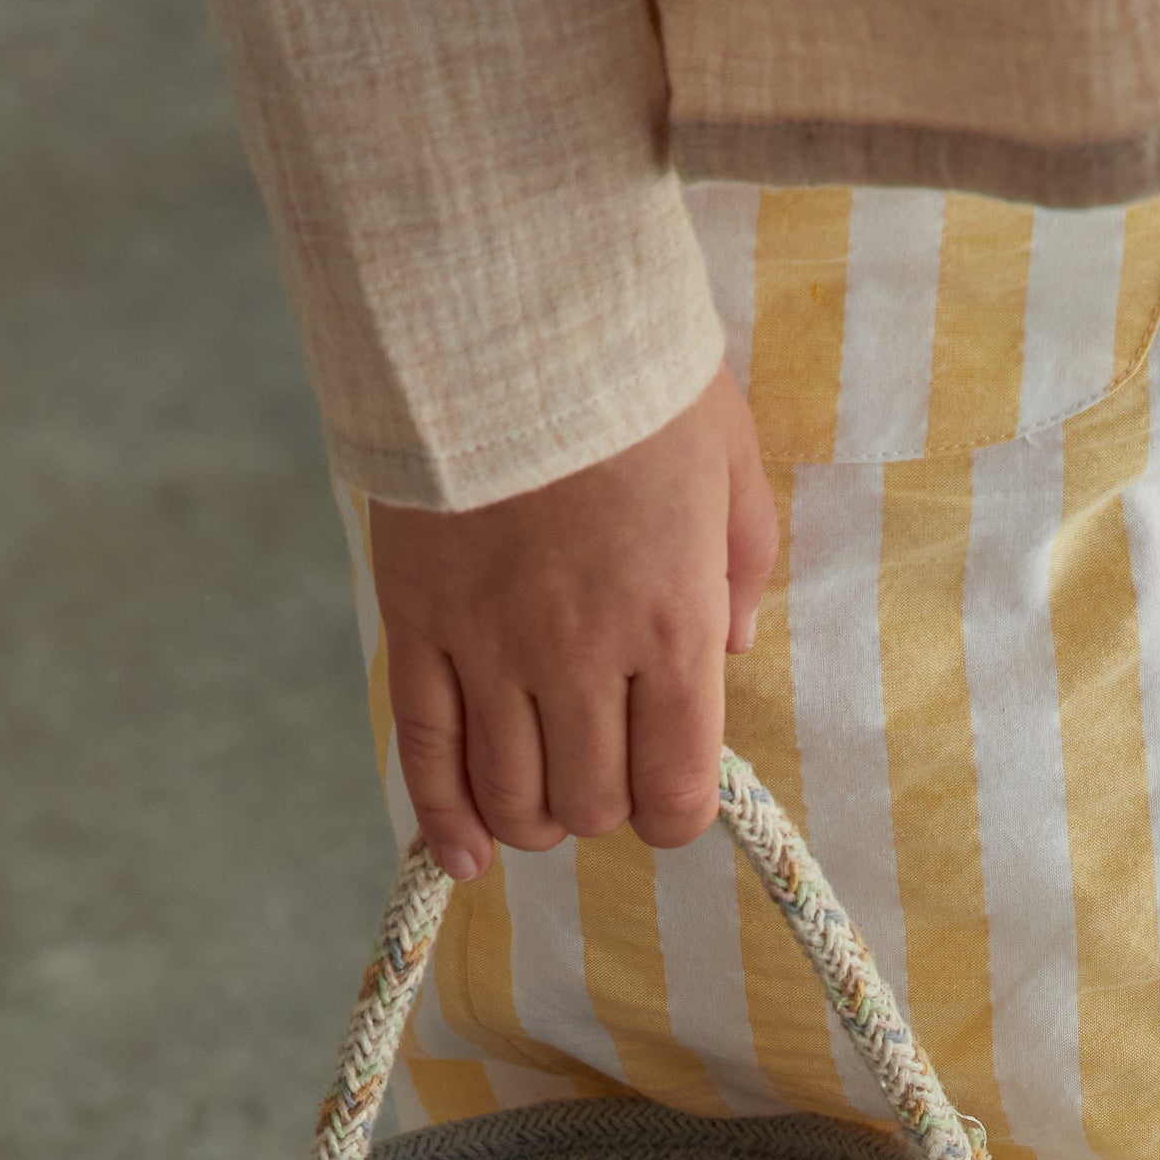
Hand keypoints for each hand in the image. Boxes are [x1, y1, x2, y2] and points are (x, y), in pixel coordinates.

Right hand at [369, 365, 777, 880]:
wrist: (504, 302)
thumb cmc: (631, 376)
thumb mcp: (731, 463)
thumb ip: (742, 570)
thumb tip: (733, 654)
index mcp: (672, 623)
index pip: (675, 790)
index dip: (674, 814)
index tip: (670, 793)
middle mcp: (580, 654)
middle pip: (591, 804)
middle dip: (604, 805)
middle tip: (602, 765)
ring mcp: (491, 646)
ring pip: (512, 798)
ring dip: (534, 815)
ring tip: (541, 793)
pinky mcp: (417, 625)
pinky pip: (427, 754)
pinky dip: (444, 820)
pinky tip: (464, 857)